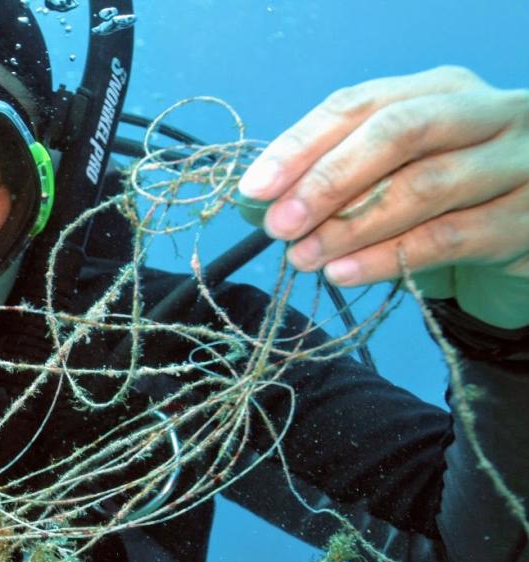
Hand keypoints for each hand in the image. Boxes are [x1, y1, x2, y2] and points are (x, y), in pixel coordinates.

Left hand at [238, 66, 528, 327]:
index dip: (302, 145)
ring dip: (349, 227)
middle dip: (327, 180)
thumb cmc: (443, 202)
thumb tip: (256, 203)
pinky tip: (342, 273)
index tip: (256, 188)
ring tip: (302, 257)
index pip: (360, 104)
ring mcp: (517, 163)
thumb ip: (331, 180)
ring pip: (423, 186)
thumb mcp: (391, 176)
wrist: (520, 237)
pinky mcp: (525, 220)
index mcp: (441, 90)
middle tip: (279, 224)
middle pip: (398, 132)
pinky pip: (447, 239)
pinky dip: (386, 258)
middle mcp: (487, 114)